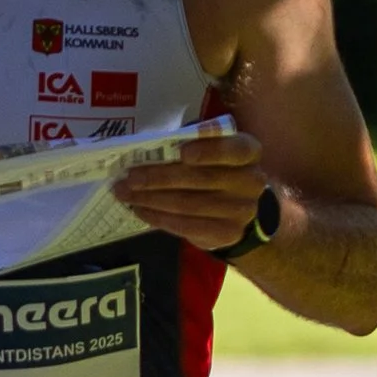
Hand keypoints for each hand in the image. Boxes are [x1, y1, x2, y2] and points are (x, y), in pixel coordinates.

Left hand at [112, 129, 269, 254]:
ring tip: (125, 193)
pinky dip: (158, 218)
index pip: (233, 149)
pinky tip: (139, 210)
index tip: (182, 152)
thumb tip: (149, 145)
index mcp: (248, 152)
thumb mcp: (212, 149)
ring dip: (151, 199)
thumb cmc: (217, 169)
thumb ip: (191, 143)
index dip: (209, 150)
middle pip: (201, 179)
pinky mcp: (225, 233)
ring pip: (188, 204)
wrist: (238, 210)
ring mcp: (240, 211)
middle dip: (160, 177)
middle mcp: (250, 181)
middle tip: (130, 177)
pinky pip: (185, 226)